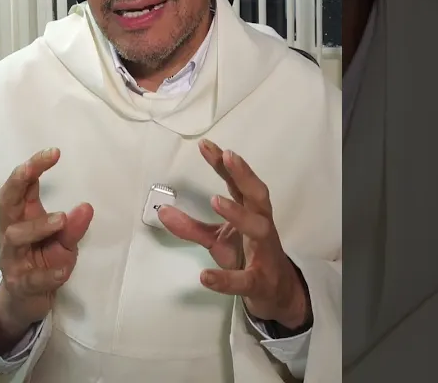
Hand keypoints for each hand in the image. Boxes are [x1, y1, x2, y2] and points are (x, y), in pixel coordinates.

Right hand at [0, 148, 93, 352]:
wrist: (26, 301)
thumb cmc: (43, 262)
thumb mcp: (63, 242)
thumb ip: (74, 226)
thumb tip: (87, 207)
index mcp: (22, 216)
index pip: (21, 186)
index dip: (33, 167)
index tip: (54, 152)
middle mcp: (11, 232)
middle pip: (6, 202)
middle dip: (18, 181)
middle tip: (34, 168)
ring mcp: (12, 258)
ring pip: (15, 237)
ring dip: (38, 226)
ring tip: (61, 220)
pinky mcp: (20, 284)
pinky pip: (31, 277)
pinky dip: (47, 273)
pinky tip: (63, 268)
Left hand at [157, 140, 309, 330]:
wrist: (275, 292)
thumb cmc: (247, 256)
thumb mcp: (216, 240)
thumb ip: (190, 226)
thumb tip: (162, 211)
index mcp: (251, 212)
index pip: (238, 183)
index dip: (224, 164)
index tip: (206, 145)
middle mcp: (261, 225)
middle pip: (257, 195)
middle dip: (244, 175)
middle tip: (228, 156)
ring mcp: (263, 252)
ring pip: (258, 228)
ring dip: (238, 214)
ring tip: (216, 201)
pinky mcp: (259, 281)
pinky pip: (244, 279)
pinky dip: (226, 279)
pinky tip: (205, 276)